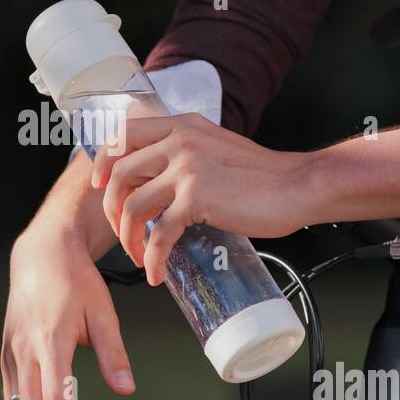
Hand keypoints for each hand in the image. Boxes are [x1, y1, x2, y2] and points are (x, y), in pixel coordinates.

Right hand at [0, 222, 135, 399]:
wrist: (40, 256)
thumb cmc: (77, 282)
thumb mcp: (102, 312)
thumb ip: (113, 353)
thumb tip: (126, 390)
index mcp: (50, 339)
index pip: (56, 397)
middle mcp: (25, 350)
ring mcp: (11, 353)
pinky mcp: (6, 355)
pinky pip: (11, 399)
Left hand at [89, 113, 315, 284]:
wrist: (299, 186)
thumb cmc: (263, 176)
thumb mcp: (216, 149)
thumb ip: (186, 156)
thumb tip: (156, 185)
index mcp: (183, 126)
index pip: (124, 135)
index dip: (103, 162)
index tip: (100, 187)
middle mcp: (180, 141)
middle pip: (119, 174)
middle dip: (112, 210)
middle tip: (122, 233)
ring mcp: (187, 169)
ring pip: (133, 206)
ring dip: (129, 239)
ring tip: (139, 258)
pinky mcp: (197, 198)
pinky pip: (159, 234)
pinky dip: (153, 258)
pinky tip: (157, 272)